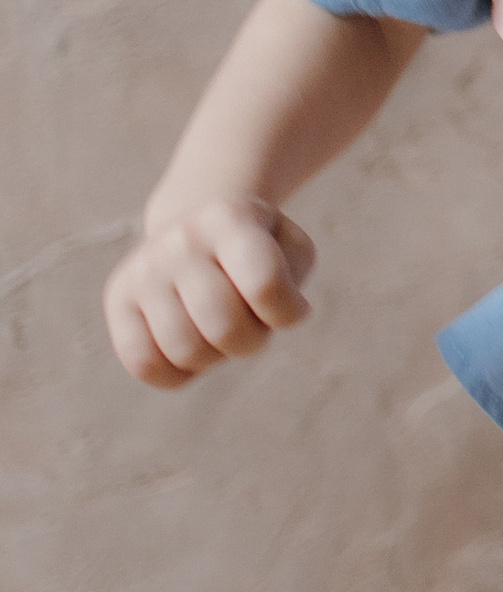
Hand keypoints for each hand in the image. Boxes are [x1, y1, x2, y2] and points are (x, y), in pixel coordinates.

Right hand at [106, 197, 316, 387]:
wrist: (197, 230)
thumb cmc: (255, 250)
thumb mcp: (290, 248)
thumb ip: (295, 276)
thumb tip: (284, 314)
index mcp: (230, 217)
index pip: (264, 284)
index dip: (288, 313)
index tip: (294, 310)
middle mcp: (181, 239)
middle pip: (224, 327)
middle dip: (252, 342)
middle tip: (254, 327)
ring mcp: (143, 268)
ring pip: (185, 352)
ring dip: (215, 358)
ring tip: (220, 332)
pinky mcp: (118, 299)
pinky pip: (144, 365)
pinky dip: (178, 374)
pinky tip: (192, 351)